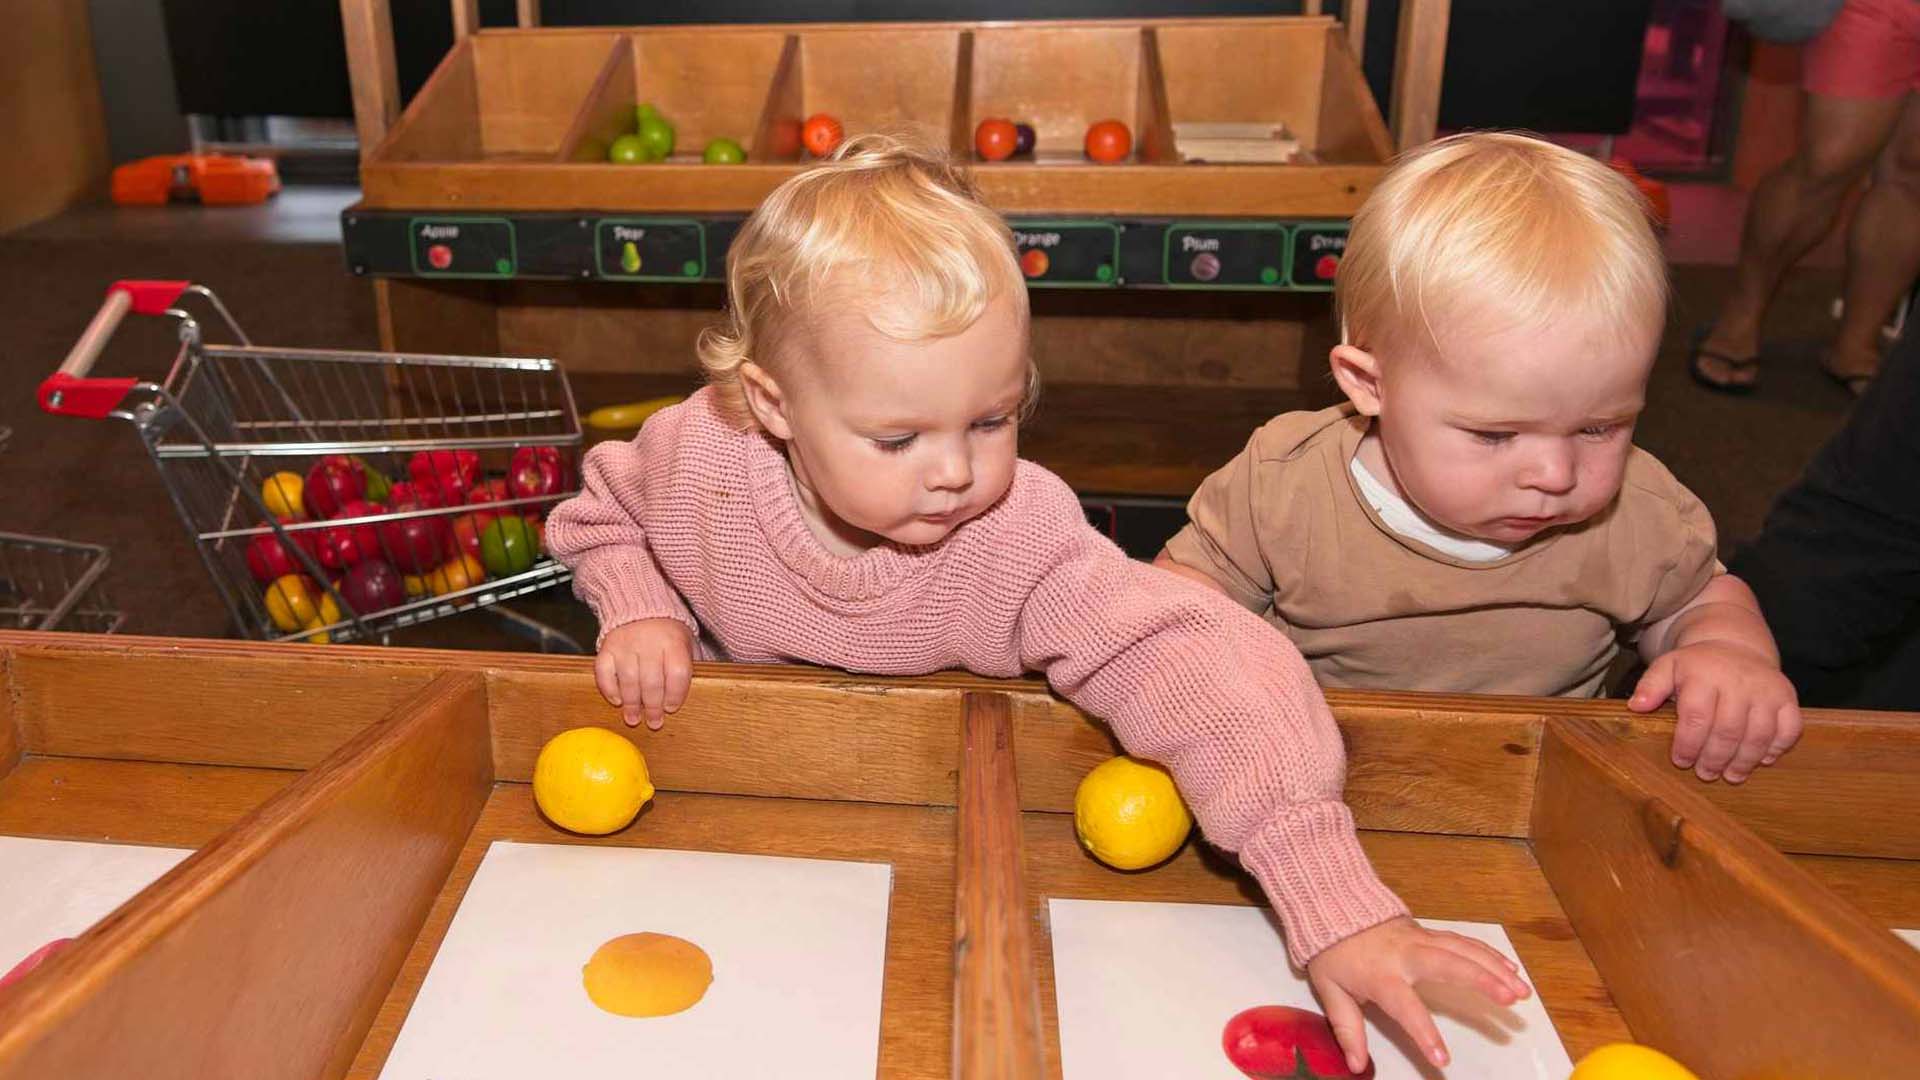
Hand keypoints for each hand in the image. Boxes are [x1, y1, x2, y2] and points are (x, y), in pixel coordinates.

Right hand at [594, 618, 693, 728]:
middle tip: (654, 723)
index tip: (672, 708)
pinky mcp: (607, 647)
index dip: (675, 694)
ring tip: (634, 719)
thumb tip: (681, 701)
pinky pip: (604, 672)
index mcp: (673, 641)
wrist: (641, 608)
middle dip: (653, 707)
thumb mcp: (684, 644)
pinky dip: (609, 689)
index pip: (677, 673)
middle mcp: (649, 642)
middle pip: (652, 681)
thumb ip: (685, 667)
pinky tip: (617, 700)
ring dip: (631, 704)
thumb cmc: (667, 634)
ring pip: (628, 680)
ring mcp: (626, 644)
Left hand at [1306, 915, 1529, 1072]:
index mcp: (1380, 974)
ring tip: (1522, 989)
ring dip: (1495, 968)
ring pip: (1462, 950)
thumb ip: (1347, 1028)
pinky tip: (1510, 967)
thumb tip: (1357, 1064)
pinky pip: (1462, 941)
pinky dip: (1488, 953)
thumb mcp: (1330, 991)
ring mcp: (1419, 939)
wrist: (1331, 903)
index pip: (1405, 1007)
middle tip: (1512, 998)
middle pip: (1448, 964)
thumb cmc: (1332, 952)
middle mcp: (1405, 954)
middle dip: (1481, 980)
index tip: (1442, 1059)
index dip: (1423, 1032)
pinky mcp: (1428, 931)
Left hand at [1629, 640, 1802, 782]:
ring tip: (1730, 775)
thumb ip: (1650, 685)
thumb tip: (1636, 707)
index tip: (1681, 761)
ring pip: (1759, 734)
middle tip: (1705, 774)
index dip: (1688, 744)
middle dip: (1715, 758)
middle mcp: (1739, 682)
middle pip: (1728, 730)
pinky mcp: (1788, 697)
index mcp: (1705, 675)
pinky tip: (1762, 760)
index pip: (1696, 716)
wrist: (1736, 645)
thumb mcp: (1667, 666)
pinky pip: (1789, 728)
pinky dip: (1777, 748)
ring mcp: (1767, 690)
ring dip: (1745, 760)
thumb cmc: (1697, 665)